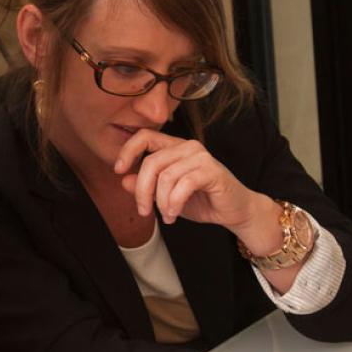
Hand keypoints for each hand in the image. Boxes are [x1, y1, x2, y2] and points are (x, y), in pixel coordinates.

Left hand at [114, 130, 257, 227]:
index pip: (145, 136)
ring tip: (166, 215)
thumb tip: (123, 180)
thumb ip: (146, 186)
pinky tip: (174, 214)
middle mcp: (187, 147)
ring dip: (161, 202)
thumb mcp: (166, 196)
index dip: (128, 150)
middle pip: (151, 162)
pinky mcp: (211, 171)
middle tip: (144, 211)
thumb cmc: (201, 201)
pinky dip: (174, 203)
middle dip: (142, 190)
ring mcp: (200, 157)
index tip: (117, 170)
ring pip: (165, 176)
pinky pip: (183, 184)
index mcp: (174, 147)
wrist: (234, 211)